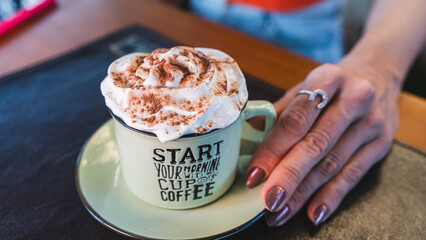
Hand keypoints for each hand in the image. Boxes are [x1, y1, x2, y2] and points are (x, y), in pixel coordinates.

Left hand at [246, 63, 400, 226]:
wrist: (378, 75)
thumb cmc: (332, 85)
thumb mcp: (306, 86)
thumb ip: (279, 112)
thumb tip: (248, 135)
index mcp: (328, 78)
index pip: (296, 119)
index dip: (273, 149)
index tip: (254, 173)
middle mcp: (355, 98)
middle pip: (315, 144)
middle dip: (288, 176)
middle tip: (267, 199)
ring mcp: (371, 122)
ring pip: (332, 164)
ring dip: (304, 192)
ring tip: (281, 211)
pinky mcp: (382, 144)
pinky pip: (353, 175)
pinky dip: (332, 195)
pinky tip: (314, 212)